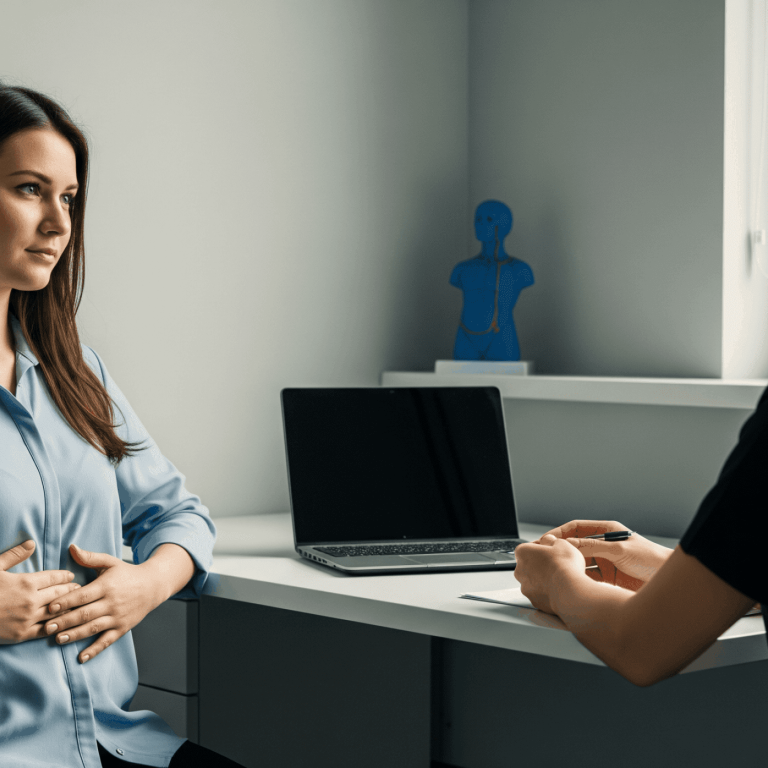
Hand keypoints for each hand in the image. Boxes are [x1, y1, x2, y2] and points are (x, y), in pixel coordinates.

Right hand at [0, 540, 80, 643]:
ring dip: (68, 607)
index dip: (65, 576)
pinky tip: (63, 623)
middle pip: (60, 593)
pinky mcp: (21, 635)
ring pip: (56, 612)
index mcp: (26, 583)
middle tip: (80, 588)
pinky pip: (45, 629)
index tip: (71, 575)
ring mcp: (27, 619)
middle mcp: (31, 601)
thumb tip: (31, 543)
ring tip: (77, 603)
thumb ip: (14, 555)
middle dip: (71, 590)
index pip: (54, 578)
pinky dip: (57, 625)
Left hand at [44, 544, 164, 662]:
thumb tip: (71, 547)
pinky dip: (94, 650)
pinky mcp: (122, 627)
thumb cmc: (127, 573)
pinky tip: (81, 657)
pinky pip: (107, 640)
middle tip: (47, 627)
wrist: (153, 585)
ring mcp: (118, 616)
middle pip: (85, 613)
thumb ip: (90, 557)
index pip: (83, 595)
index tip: (50, 607)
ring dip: (75, 635)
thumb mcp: (110, 562)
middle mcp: (112, 602)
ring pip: (93, 628)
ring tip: (58, 639)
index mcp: (107, 585)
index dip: (66, 601)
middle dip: (65, 621)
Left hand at [513, 534, 588, 613]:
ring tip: (560, 578)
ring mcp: (525, 587)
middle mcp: (519, 570)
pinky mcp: (534, 601)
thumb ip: (551, 540)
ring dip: (543, 579)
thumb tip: (548, 541)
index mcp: (523, 552)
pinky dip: (547, 592)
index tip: (552, 550)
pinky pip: (540, 594)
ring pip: (534, 581)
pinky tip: (559, 589)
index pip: (530, 546)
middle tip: (557, 564)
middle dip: (541, 564)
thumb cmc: (565, 566)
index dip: (543, 547)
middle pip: (530, 564)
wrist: (570, 591)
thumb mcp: (561, 543)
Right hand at [537, 520, 672, 590]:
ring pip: (579, 564)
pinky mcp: (608, 580)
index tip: (544, 541)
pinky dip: (579, 581)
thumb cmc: (652, 559)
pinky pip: (588, 579)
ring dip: (569, 567)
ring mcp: (605, 563)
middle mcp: (603, 546)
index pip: (576, 529)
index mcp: (606, 532)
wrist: (673, 583)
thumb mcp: (619, 550)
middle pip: (575, 547)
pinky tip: (572, 584)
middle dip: (560, 552)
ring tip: (556, 573)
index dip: (559, 534)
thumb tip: (567, 545)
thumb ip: (592, 547)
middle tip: (545, 559)